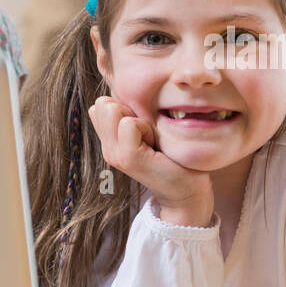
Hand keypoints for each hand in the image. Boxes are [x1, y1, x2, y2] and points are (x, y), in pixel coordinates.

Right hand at [87, 95, 214, 224]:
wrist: (185, 191)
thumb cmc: (172, 156)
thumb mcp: (148, 130)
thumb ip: (131, 115)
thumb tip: (115, 95)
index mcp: (109, 140)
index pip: (101, 104)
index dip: (126, 106)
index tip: (144, 128)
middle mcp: (107, 147)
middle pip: (103, 103)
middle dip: (129, 110)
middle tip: (148, 134)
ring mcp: (114, 154)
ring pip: (112, 110)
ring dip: (139, 120)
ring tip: (152, 140)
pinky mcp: (128, 158)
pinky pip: (129, 124)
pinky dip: (145, 128)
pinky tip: (155, 146)